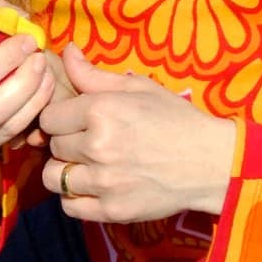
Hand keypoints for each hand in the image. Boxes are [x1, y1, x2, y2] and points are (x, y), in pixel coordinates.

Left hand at [39, 42, 237, 222]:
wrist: (211, 162)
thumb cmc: (175, 120)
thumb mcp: (138, 88)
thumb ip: (94, 74)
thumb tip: (66, 51)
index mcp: (100, 111)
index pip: (49, 118)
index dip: (60, 119)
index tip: (75, 122)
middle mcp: (97, 146)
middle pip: (53, 147)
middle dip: (65, 143)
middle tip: (87, 143)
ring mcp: (104, 181)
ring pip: (54, 178)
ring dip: (65, 171)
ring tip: (85, 166)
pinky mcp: (112, 210)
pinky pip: (69, 206)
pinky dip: (74, 198)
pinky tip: (92, 187)